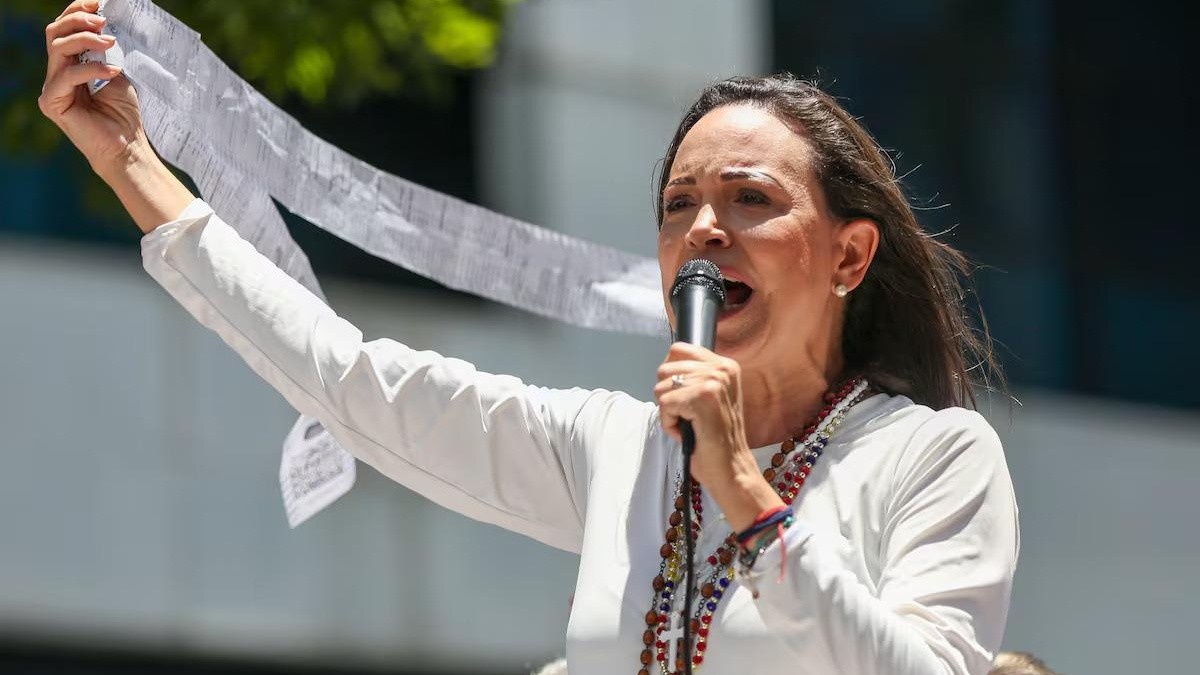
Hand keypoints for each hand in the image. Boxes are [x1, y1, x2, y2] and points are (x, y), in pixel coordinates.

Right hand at [38, 0, 146, 177]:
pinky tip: (112, 71)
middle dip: (78, 21)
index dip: (77, 12)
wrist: (127, 148)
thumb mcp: (118, 73)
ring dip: (86, 40)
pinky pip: (67, 75)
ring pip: (58, 48)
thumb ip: (107, 51)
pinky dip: (91, 68)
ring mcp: (52, 88)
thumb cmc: (124, 115)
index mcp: (70, 65)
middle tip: (104, 22)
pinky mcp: (51, 102)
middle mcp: (56, 74)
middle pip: (55, 33)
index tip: (100, 4)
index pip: (64, 31)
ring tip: (110, 42)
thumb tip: (107, 23)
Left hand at [654, 343, 782, 530]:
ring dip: (669, 412)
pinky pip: (664, 404)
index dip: (671, 376)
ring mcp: (714, 382)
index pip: (678, 349)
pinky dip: (670, 424)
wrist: (731, 469)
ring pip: (661, 387)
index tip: (685, 398)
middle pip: (664, 369)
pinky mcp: (703, 399)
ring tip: (692, 425)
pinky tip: (690, 432)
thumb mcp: (708, 397)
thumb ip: (693, 376)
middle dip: (669, 397)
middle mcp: (722, 369)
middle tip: (691, 417)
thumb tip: (665, 365)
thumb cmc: (714, 438)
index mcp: (725, 365)